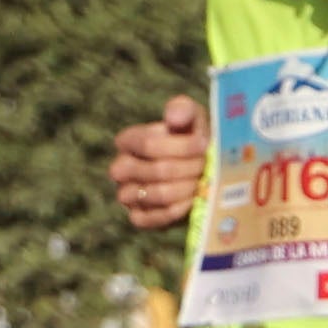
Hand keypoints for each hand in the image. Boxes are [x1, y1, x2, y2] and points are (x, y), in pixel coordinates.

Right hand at [107, 92, 206, 231]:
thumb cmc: (195, 140)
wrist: (204, 171)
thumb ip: (183, 110)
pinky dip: (175, 211)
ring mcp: (126, 193)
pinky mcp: (137, 216)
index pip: (148, 144)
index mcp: (129, 141)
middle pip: (155, 171)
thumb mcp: (193, 119)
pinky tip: (192, 201)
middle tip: (207, 165)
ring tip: (203, 181)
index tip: (204, 145)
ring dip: (186, 188)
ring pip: (154, 194)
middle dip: (188, 168)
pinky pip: (150, 218)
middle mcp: (121, 167)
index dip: (181, 146)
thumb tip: (174, 118)